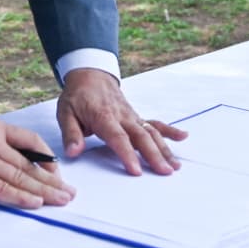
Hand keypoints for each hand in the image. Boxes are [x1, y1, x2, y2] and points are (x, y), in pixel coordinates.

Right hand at [0, 116, 74, 208]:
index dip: (47, 158)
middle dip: (53, 180)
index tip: (56, 171)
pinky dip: (21, 197)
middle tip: (69, 192)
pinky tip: (35, 202)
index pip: (30, 141)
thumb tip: (2, 165)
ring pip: (22, 177)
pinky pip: (3, 188)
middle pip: (30, 164)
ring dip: (45, 191)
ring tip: (61, 200)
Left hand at [56, 68, 186, 175]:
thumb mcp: (65, 113)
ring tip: (175, 166)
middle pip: (141, 136)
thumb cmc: (77, 97)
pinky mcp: (137, 117)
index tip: (135, 170)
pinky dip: (169, 130)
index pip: (117, 137)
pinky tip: (183, 137)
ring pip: (151, 132)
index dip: (127, 154)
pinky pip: (155, 123)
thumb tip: (73, 152)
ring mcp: (132, 116)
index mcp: (104, 116)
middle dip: (154, 155)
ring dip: (164, 148)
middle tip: (165, 172)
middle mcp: (122, 116)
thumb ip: (71, 134)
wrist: (90, 75)